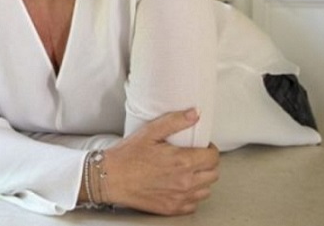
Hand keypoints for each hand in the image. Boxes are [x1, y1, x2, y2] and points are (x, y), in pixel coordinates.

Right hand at [99, 109, 219, 215]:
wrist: (110, 178)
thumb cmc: (127, 155)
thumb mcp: (150, 132)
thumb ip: (175, 121)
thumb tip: (195, 114)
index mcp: (182, 161)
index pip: (213, 157)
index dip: (210, 149)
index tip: (201, 146)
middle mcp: (185, 182)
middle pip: (213, 174)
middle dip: (207, 164)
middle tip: (195, 157)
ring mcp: (179, 198)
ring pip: (206, 190)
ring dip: (201, 180)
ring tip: (187, 172)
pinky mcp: (172, 209)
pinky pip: (193, 204)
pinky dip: (191, 195)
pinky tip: (179, 186)